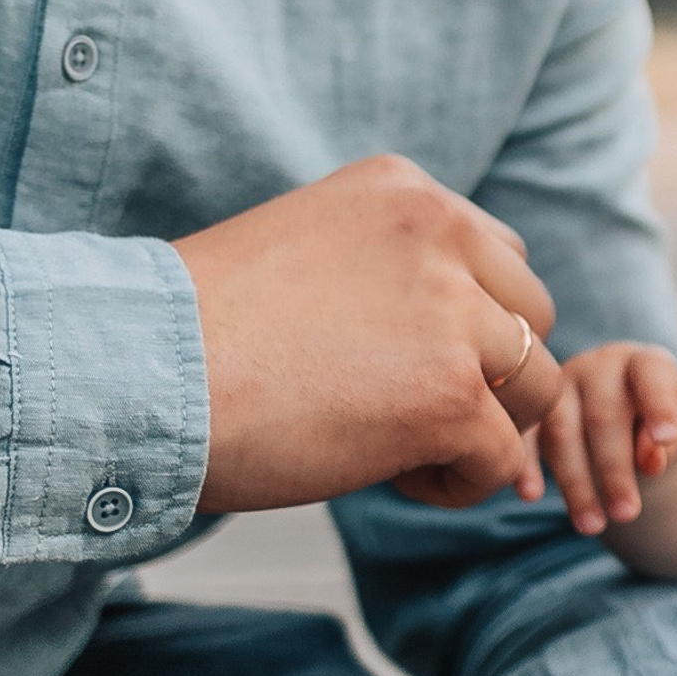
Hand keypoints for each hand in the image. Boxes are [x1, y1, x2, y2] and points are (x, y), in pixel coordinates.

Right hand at [171, 156, 560, 514]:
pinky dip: (464, 483)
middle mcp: (441, 236)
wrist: (136, 378)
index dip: (468, 323)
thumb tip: (459, 337)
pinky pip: (504, 457)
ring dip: (489, 428)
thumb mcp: (307, 253)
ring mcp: (452, 315)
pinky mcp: (450, 397)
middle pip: (531, 317)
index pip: (500, 259)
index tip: (402, 362)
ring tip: (409, 452)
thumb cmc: (197, 334)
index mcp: (406, 192)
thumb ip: (391, 271)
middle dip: (489, 374)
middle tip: (411, 412)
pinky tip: (397, 480)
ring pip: (540, 384)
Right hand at [537, 342, 676, 534]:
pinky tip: (530, 494)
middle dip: (614, 470)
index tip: (668, 438)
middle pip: (602, 415)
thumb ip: (672, 441)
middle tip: (627, 514)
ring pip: (561, 431)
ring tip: (592, 526)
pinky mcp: (534, 409)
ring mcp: (562, 384)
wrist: (626, 411)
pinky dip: (526, 465)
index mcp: (644, 362)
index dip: (658, 405)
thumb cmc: (657, 420)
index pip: (652, 377)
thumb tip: (652, 461)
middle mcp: (599, 366)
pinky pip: (525, 436)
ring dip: (575, 482)